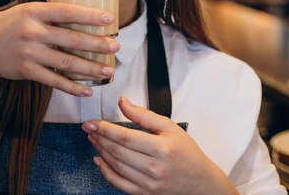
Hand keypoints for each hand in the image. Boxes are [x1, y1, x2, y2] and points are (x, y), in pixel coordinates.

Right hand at [0, 2, 118, 96]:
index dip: (89, 16)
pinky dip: (72, 87)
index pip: (67, 12)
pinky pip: (54, 81)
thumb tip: (82, 14)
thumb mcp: (24, 11)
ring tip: (108, 71)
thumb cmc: (7, 26)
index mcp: (33, 12)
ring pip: (66, 62)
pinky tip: (87, 90)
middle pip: (71, 39)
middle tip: (115, 47)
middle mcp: (31, 31)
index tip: (109, 20)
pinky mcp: (26, 71)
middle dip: (97, 44)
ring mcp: (28, 53)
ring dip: (90, 68)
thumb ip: (48, 14)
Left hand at [82, 97, 236, 193]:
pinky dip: (106, 172)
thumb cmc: (186, 151)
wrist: (199, 181)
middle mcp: (154, 168)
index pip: (125, 137)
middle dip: (99, 138)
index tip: (91, 122)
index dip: (104, 129)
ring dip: (101, 151)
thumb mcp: (169, 127)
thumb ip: (143, 114)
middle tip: (88, 129)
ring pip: (116, 166)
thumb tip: (122, 102)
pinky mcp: (145, 194)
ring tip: (93, 139)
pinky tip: (99, 160)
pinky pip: (119, 184)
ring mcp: (149, 184)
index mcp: (161, 148)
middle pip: (117, 152)